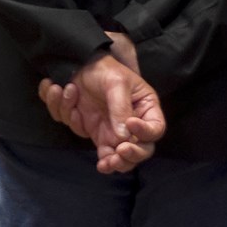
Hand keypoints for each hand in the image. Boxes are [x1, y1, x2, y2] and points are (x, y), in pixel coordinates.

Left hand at [36, 32, 165, 172]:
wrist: (77, 63)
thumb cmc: (104, 69)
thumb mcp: (116, 83)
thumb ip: (121, 108)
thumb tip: (124, 137)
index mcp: (145, 108)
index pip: (155, 129)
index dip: (146, 133)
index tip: (131, 125)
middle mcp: (132, 123)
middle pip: (138, 151)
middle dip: (127, 159)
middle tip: (116, 156)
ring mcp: (111, 129)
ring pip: (114, 157)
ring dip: (106, 159)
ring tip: (102, 163)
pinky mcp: (91, 130)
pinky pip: (84, 136)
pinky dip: (74, 123)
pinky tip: (72, 106)